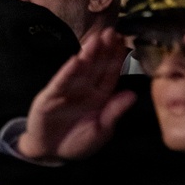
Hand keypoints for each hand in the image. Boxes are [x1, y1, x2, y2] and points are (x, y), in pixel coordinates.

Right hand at [18, 28, 136, 160]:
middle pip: (96, 65)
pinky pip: (61, 82)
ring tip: (95, 39)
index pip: (110, 73)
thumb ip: (114, 112)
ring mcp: (67, 90)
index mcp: (100, 95)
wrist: (51, 153)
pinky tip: (75, 61)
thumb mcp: (101, 130)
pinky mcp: (51, 96)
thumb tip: (133, 95)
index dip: (117, 58)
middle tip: (111, 31)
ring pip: (80, 69)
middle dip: (104, 48)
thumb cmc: (78, 142)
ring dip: (87, 54)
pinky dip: (68, 72)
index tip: (124, 41)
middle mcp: (85, 88)